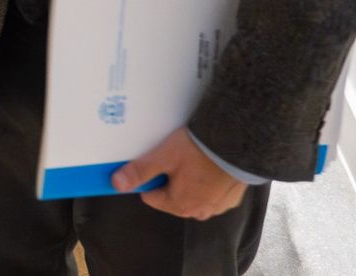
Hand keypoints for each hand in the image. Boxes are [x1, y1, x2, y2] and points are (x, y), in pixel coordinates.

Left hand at [113, 129, 247, 220]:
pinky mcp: (232, 197)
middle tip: (175, 157)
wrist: (238, 143)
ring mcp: (218, 206)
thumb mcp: (164, 157)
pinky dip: (209, 181)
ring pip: (193, 194)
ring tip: (193, 159)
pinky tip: (209, 164)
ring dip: (190, 181)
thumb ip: (140, 171)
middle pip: (172, 197)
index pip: (152, 197)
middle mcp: (199, 211)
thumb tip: (117, 184)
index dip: (149, 177)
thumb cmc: (200, 151)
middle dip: (170, 179)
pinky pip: (213, 192)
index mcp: (179, 206)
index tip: (154, 161)